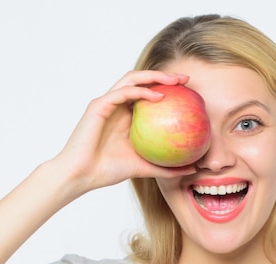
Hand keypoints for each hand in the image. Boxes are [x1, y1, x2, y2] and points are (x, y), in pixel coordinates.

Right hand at [53, 70, 196, 194]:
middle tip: (186, 80)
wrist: (81, 175)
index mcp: (125, 117)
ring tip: (175, 81)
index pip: (148, 95)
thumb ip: (167, 168)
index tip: (190, 94)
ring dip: (154, 76)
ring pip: (132, 80)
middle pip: (142, 82)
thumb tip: (194, 169)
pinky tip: (158, 96)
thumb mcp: (145, 169)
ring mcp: (107, 104)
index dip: (168, 89)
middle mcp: (116, 106)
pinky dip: (141, 91)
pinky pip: (123, 92)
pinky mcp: (98, 106)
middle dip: (164, 76)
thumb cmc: (107, 172)